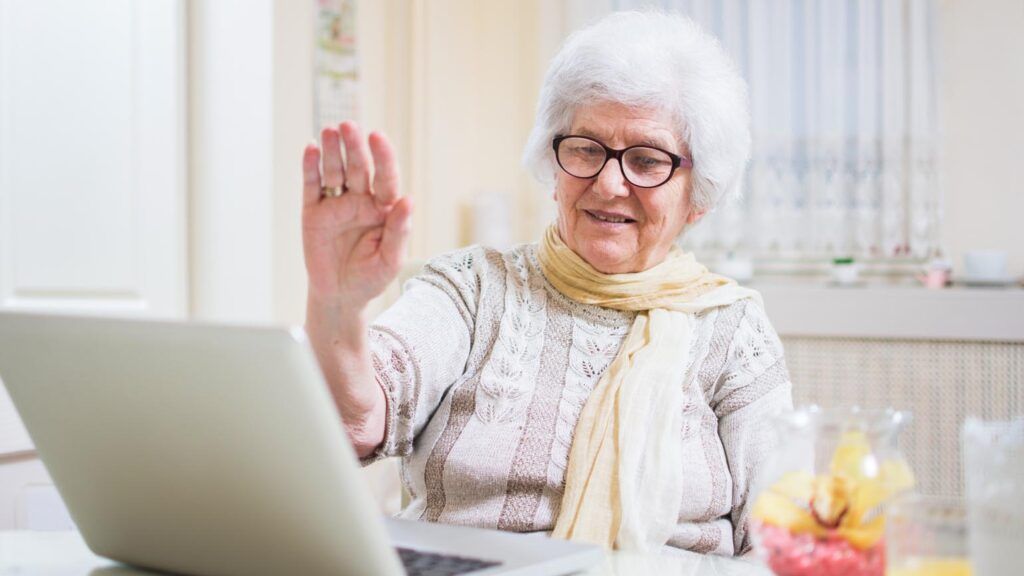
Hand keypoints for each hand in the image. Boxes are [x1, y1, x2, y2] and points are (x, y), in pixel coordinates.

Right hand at [302, 122, 412, 311]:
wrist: (340, 296)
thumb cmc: (370, 278)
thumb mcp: (390, 260)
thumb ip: (399, 230)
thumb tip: (408, 200)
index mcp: (383, 209)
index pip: (385, 177)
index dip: (383, 157)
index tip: (378, 137)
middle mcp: (360, 200)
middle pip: (358, 167)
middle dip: (354, 146)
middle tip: (349, 125)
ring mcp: (336, 204)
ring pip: (334, 171)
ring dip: (332, 150)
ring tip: (330, 130)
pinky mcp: (313, 211)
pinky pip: (312, 186)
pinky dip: (310, 167)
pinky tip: (311, 149)